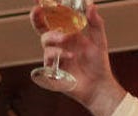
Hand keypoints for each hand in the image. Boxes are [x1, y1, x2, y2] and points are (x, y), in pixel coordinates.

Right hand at [30, 0, 126, 115]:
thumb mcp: (99, 40)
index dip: (44, 10)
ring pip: (45, 42)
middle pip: (41, 29)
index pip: (52, 19)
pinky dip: (59, 54)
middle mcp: (58, 45)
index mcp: (67, 34)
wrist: (100, 85)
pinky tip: (71, 56)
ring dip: (54, 37)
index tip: (40, 2)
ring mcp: (55, 57)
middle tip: (38, 10)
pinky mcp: (53, 70)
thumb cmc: (98, 64)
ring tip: (66, 39)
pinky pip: (50, 59)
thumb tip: (91, 5)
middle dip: (37, 18)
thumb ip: (95, 22)